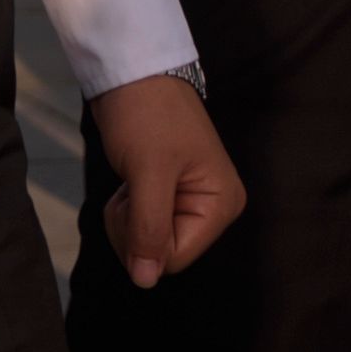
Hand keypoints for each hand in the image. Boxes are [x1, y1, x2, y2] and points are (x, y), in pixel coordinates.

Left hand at [91, 74, 244, 289]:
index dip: (142, 239)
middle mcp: (213, 208)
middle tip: (131, 187)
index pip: (175, 257)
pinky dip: (128, 209)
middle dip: (134, 229)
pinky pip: (144, 225)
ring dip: (127, 218)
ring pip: (149, 242)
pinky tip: (131, 180)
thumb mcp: (148, 172)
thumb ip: (149, 229)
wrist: (131, 70)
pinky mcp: (169, 194)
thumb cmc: (146, 114)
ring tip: (132, 178)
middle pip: (163, 254)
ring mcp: (191, 202)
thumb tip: (145, 281)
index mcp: (222, 204)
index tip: (132, 200)